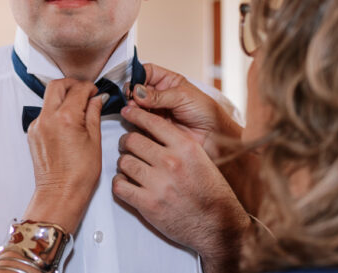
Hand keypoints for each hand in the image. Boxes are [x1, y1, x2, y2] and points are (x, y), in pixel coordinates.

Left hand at [23, 78, 105, 232]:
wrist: (60, 194)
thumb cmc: (80, 174)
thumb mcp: (95, 140)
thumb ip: (94, 114)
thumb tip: (96, 99)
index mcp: (66, 118)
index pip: (78, 89)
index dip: (89, 88)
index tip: (95, 92)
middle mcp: (47, 118)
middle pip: (57, 85)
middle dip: (72, 84)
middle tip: (84, 92)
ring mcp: (37, 126)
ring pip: (48, 98)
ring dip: (63, 96)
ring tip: (77, 108)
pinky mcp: (33, 133)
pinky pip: (44, 113)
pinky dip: (55, 110)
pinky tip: (67, 122)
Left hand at [113, 105, 250, 272]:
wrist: (218, 225)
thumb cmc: (211, 191)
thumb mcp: (200, 158)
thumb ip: (177, 143)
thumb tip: (150, 129)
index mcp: (185, 147)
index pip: (152, 121)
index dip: (135, 114)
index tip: (128, 112)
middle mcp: (171, 162)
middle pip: (132, 140)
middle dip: (126, 142)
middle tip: (127, 146)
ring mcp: (158, 184)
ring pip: (123, 162)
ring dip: (123, 164)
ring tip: (129, 167)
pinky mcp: (148, 205)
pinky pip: (120, 186)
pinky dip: (119, 183)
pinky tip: (126, 183)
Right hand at [128, 63, 242, 158]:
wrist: (213, 136)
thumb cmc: (205, 112)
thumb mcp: (182, 97)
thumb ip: (159, 95)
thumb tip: (137, 91)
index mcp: (169, 81)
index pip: (147, 72)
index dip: (137, 75)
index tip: (132, 82)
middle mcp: (160, 95)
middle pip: (138, 88)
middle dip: (132, 92)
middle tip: (131, 98)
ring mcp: (156, 110)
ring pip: (136, 104)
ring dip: (132, 106)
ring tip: (133, 108)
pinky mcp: (153, 126)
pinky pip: (139, 120)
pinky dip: (135, 119)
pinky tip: (135, 118)